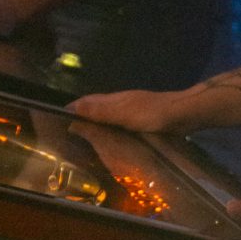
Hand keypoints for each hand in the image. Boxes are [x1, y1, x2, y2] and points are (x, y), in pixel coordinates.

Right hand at [67, 88, 186, 133]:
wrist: (184, 114)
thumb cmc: (153, 114)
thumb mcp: (124, 114)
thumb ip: (100, 112)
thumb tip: (71, 107)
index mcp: (115, 100)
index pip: (87, 102)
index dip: (72, 109)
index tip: (56, 121)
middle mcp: (121, 103)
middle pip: (96, 107)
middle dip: (81, 115)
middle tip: (66, 133)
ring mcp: (133, 111)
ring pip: (108, 114)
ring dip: (95, 122)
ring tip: (83, 138)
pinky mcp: (143, 120)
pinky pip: (119, 123)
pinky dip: (109, 129)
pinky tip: (110, 139)